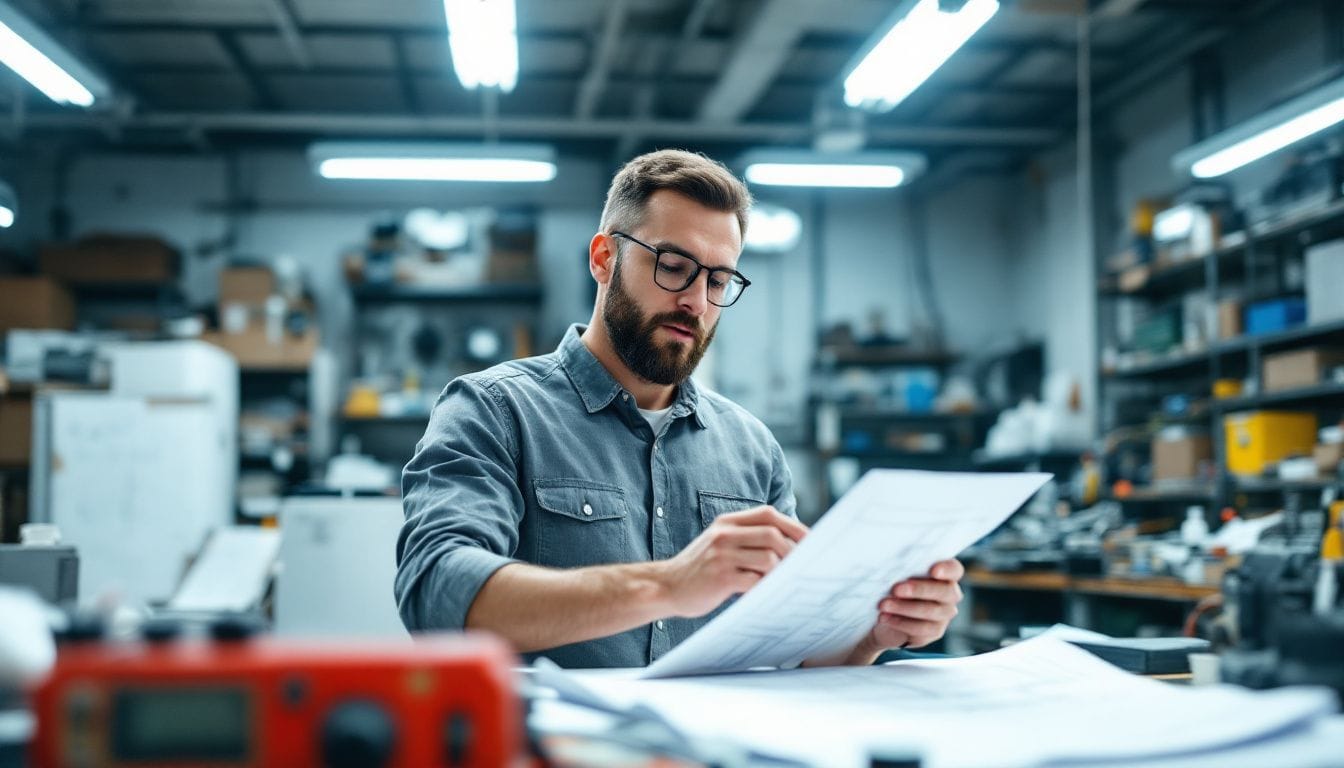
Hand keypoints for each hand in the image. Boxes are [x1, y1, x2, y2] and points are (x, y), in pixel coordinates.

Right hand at [656, 506, 807, 617]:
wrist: (665, 586)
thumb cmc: (700, 569)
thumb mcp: (719, 542)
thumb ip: (746, 538)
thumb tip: (789, 545)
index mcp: (727, 522)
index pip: (768, 514)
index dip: (793, 526)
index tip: (808, 541)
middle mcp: (724, 535)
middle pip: (773, 535)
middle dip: (793, 553)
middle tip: (801, 568)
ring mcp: (722, 556)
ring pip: (768, 559)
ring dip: (781, 573)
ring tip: (782, 583)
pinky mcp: (720, 578)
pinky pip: (755, 581)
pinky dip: (766, 588)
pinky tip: (766, 593)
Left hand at [861, 558, 964, 656]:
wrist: (885, 613)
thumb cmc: (894, 586)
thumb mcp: (897, 575)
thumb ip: (903, 569)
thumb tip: (893, 566)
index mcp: (945, 575)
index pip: (954, 569)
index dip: (947, 569)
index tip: (933, 571)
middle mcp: (950, 594)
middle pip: (944, 592)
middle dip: (919, 590)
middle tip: (896, 589)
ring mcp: (944, 614)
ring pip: (931, 611)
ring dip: (904, 608)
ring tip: (884, 605)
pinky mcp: (935, 631)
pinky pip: (922, 629)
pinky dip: (901, 622)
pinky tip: (886, 617)